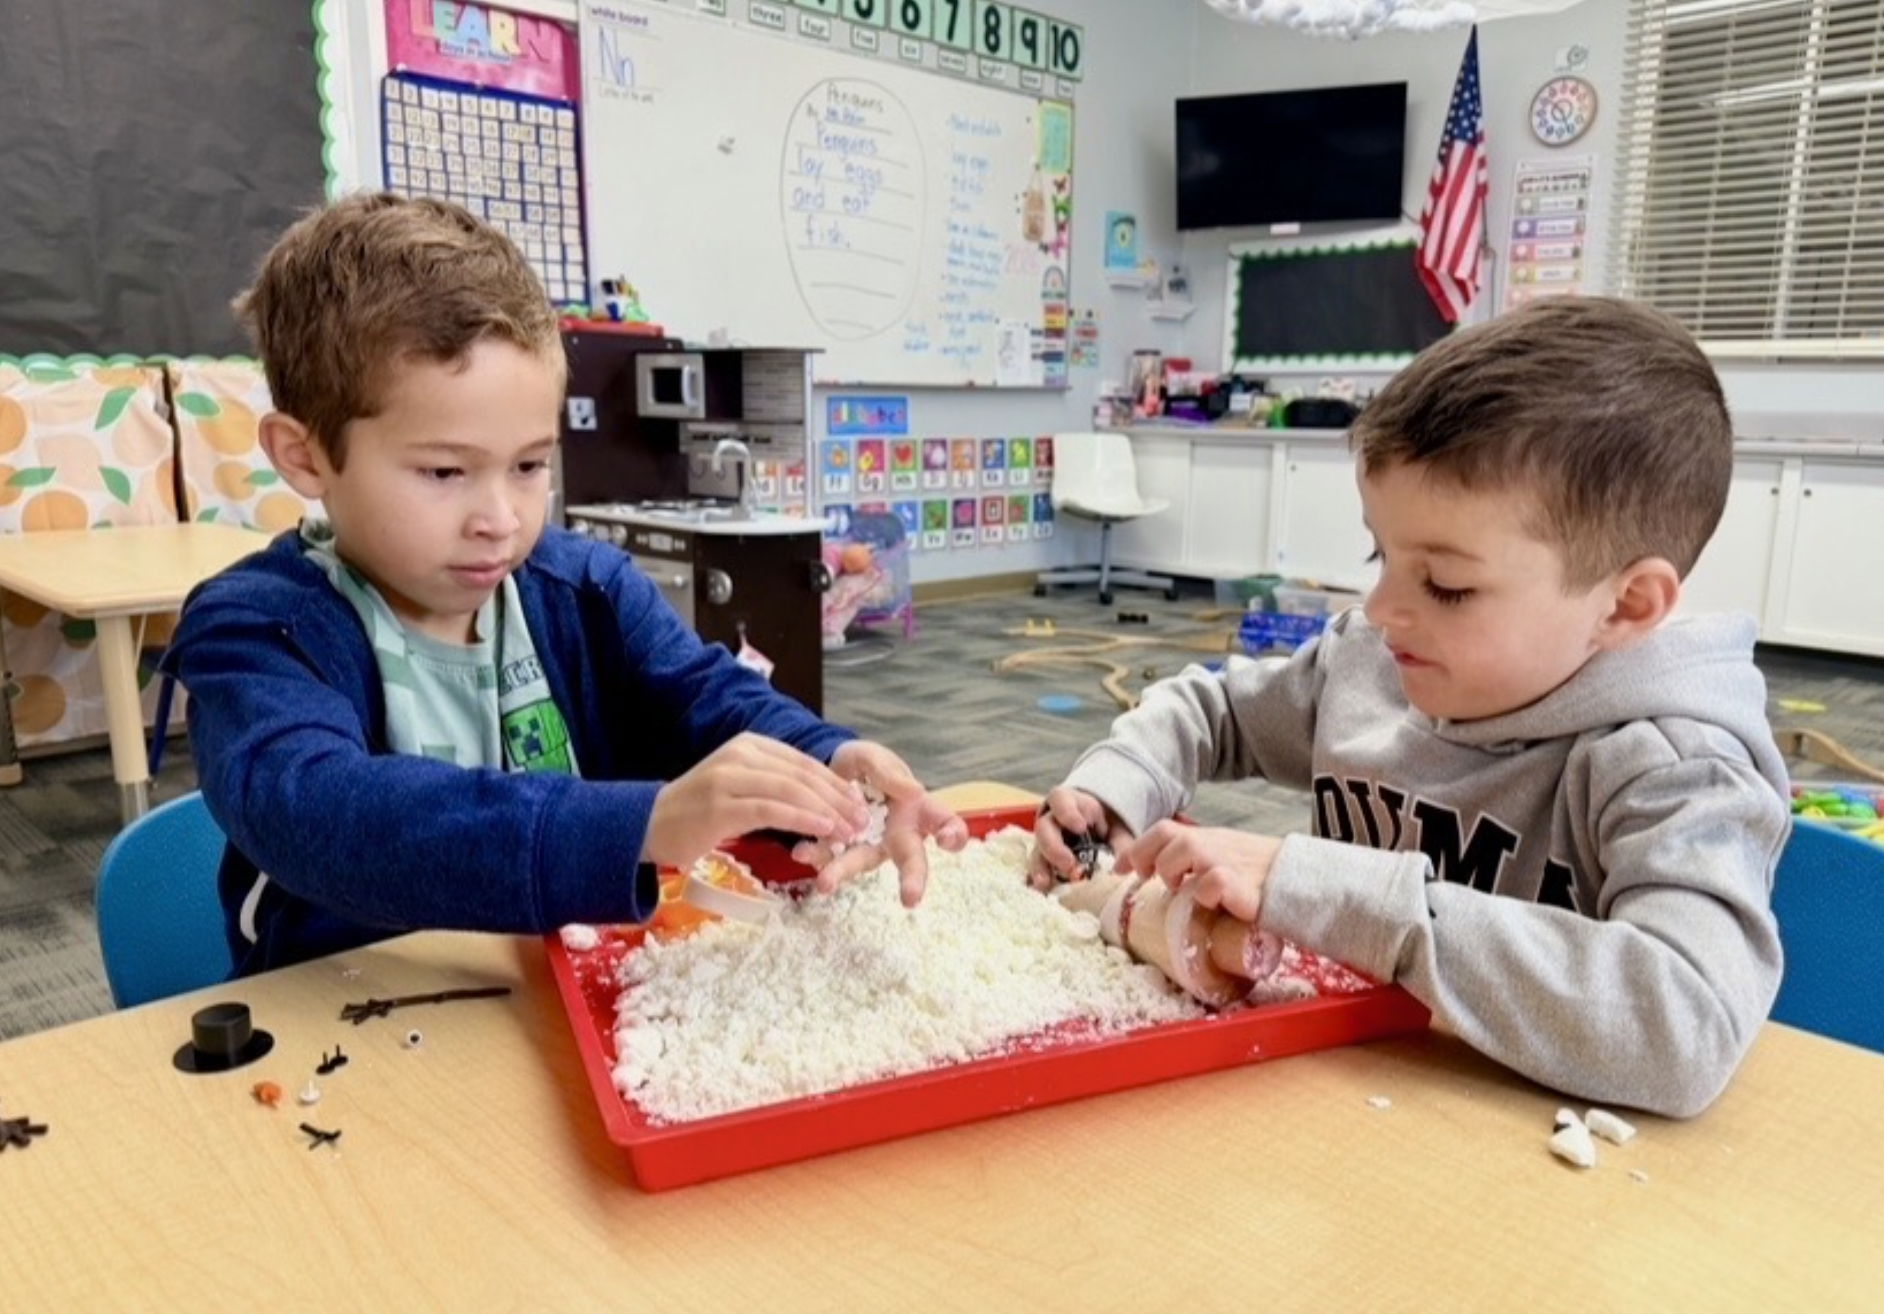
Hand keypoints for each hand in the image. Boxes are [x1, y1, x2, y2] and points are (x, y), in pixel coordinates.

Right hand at [645, 732, 870, 869]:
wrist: (647, 825)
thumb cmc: (697, 813)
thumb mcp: (740, 787)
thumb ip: (773, 786)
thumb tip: (821, 801)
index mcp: (749, 746)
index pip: (804, 762)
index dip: (836, 784)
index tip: (859, 804)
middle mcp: (741, 755)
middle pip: (803, 774)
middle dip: (838, 798)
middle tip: (862, 820)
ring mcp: (729, 778)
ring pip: (792, 790)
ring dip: (827, 811)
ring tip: (849, 830)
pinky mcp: (722, 804)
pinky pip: (772, 809)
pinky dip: (803, 819)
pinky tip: (822, 830)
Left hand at [793, 741, 967, 906]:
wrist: (833, 769)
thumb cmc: (869, 766)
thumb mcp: (876, 759)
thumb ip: (889, 773)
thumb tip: (913, 791)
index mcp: (917, 809)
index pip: (944, 822)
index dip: (952, 833)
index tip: (947, 840)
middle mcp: (898, 835)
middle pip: (911, 860)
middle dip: (913, 880)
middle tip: (911, 899)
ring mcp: (868, 845)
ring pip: (861, 863)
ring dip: (844, 872)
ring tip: (826, 882)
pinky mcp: (839, 849)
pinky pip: (829, 855)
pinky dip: (815, 853)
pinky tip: (802, 850)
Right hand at [1028, 786, 1133, 889]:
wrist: (1100, 833)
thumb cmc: (1105, 826)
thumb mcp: (1116, 828)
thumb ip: (1122, 844)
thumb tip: (1123, 864)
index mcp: (1070, 804)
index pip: (1060, 800)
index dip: (1067, 813)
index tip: (1081, 828)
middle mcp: (1052, 821)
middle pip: (1044, 828)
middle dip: (1054, 847)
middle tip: (1069, 864)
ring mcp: (1046, 841)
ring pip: (1038, 850)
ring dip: (1041, 867)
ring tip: (1044, 882)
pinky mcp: (1045, 860)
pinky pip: (1039, 868)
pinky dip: (1040, 878)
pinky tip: (1042, 889)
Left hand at [1113, 821, 1282, 923]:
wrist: (1300, 880)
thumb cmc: (1259, 876)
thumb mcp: (1224, 859)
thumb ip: (1197, 863)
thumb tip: (1165, 880)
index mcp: (1207, 839)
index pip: (1163, 830)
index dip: (1135, 848)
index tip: (1118, 869)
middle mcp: (1213, 844)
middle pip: (1167, 834)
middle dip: (1147, 856)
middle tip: (1148, 879)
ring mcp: (1226, 861)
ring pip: (1185, 849)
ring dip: (1172, 869)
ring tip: (1181, 890)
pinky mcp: (1241, 885)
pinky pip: (1213, 881)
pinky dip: (1205, 892)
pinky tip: (1209, 902)